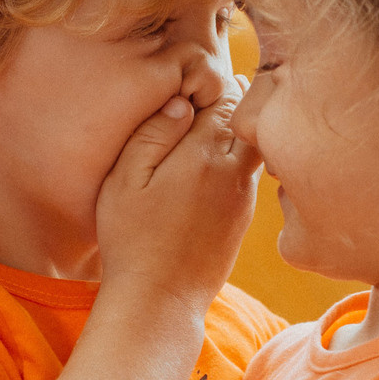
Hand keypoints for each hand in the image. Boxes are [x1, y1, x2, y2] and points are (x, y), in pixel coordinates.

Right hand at [95, 78, 260, 312]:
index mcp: (202, 155)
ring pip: (253, 146)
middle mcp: (233, 172)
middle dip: (235, 100)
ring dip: (240, 130)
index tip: (199, 79)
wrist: (160, 300)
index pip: (223, 99)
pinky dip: (240, 159)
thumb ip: (152, 134)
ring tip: (220, 118)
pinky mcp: (243, 218)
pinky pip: (250, 174)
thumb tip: (182, 101)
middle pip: (247, 119)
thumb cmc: (131, 239)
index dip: (212, 85)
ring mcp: (243, 197)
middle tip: (221, 86)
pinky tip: (218, 162)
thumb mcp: (125, 181)